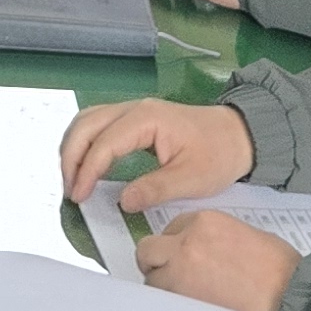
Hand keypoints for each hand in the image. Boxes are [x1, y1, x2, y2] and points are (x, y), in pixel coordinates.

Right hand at [59, 95, 253, 203]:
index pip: (104, 143)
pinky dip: (84, 142)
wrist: (240, 135)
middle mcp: (134, 108)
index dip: (87, 171)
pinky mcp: (134, 118)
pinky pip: (98, 124)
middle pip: (86, 124)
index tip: (79, 197)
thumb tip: (122, 202)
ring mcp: (133, 110)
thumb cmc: (219, 155)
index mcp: (147, 119)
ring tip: (73, 179)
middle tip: (70, 190)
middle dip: (71, 157)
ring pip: (87, 120)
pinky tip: (85, 164)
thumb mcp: (192, 179)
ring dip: (74, 147)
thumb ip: (155, 189)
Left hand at [139, 212, 304, 310]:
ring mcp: (182, 273)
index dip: (174, 246)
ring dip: (163, 289)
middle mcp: (186, 244)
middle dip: (156, 264)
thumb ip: (213, 239)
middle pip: (148, 251)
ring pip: (152, 281)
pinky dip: (170, 309)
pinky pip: (163, 304)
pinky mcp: (185, 302)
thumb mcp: (242, 235)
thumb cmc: (278, 269)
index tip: (180, 258)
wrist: (291, 295)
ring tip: (187, 300)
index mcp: (204, 221)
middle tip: (170, 277)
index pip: (171, 229)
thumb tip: (199, 252)